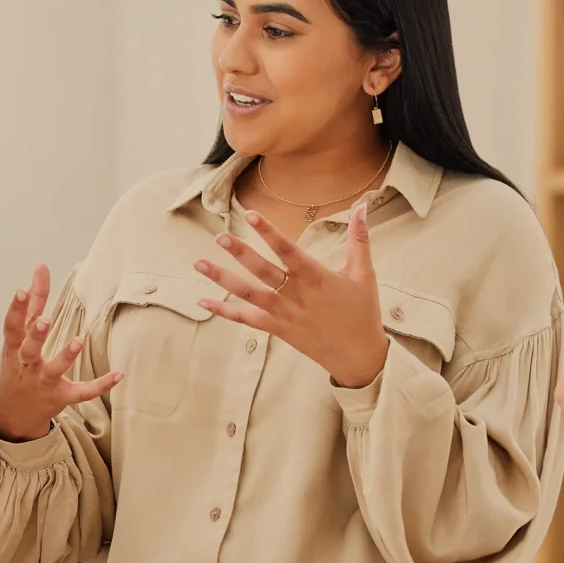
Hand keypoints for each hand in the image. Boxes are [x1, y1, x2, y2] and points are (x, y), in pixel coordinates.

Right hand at [0, 264, 121, 441]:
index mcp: (14, 348)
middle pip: (28, 349)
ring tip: (78, 340)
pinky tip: (119, 375)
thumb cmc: (17, 365)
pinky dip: (100, 385)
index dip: (16, 309)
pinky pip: (81, 393)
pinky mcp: (60, 397)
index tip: (21, 289)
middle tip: (45, 320)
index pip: (13, 326)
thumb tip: (40, 266)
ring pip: (53, 371)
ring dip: (65, 357)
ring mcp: (42, 383)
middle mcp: (26, 365)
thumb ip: (32, 304)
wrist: (10, 414)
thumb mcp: (17, 337)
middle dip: (36, 335)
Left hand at [193, 206, 387, 387]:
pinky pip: (246, 319)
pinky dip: (224, 310)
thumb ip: (359, 239)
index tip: (251, 215)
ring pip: (247, 293)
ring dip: (222, 279)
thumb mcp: (364, 273)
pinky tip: (203, 301)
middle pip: (262, 271)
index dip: (269, 232)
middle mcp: (296, 295)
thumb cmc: (362, 312)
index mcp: (316, 277)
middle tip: (220, 237)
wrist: (357, 355)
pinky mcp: (276, 329)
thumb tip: (361, 207)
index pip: (288, 250)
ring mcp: (283, 313)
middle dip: (240, 253)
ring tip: (199, 264)